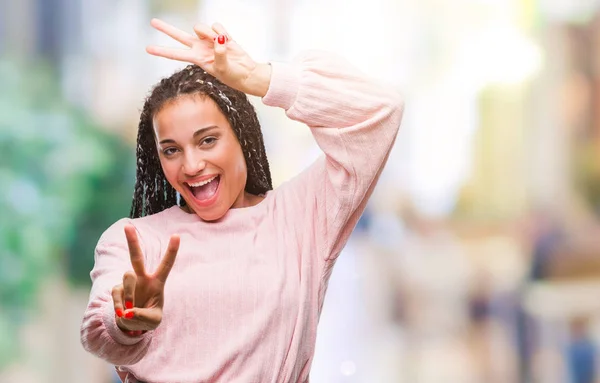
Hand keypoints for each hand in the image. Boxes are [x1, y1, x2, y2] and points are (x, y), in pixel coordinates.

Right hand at [112, 225, 179, 333]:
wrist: (132, 325)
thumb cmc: (148, 319)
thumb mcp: (153, 321)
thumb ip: (144, 316)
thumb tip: (128, 311)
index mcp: (157, 282)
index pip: (166, 265)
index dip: (171, 251)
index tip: (176, 235)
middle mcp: (142, 278)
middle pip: (136, 258)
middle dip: (132, 242)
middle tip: (127, 226)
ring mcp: (128, 283)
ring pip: (127, 278)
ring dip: (130, 295)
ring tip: (131, 311)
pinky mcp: (117, 290)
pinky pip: (117, 294)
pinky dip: (121, 307)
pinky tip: (123, 314)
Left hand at [146, 18, 270, 96]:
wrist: (246, 72)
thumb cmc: (233, 75)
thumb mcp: (224, 68)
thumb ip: (219, 53)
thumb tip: (219, 39)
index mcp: (196, 59)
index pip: (176, 54)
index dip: (162, 51)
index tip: (147, 49)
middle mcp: (199, 48)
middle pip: (179, 36)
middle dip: (166, 28)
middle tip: (153, 22)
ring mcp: (209, 40)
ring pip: (201, 27)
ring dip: (210, 33)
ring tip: (221, 43)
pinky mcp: (220, 35)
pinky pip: (216, 25)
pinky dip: (222, 32)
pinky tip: (228, 40)